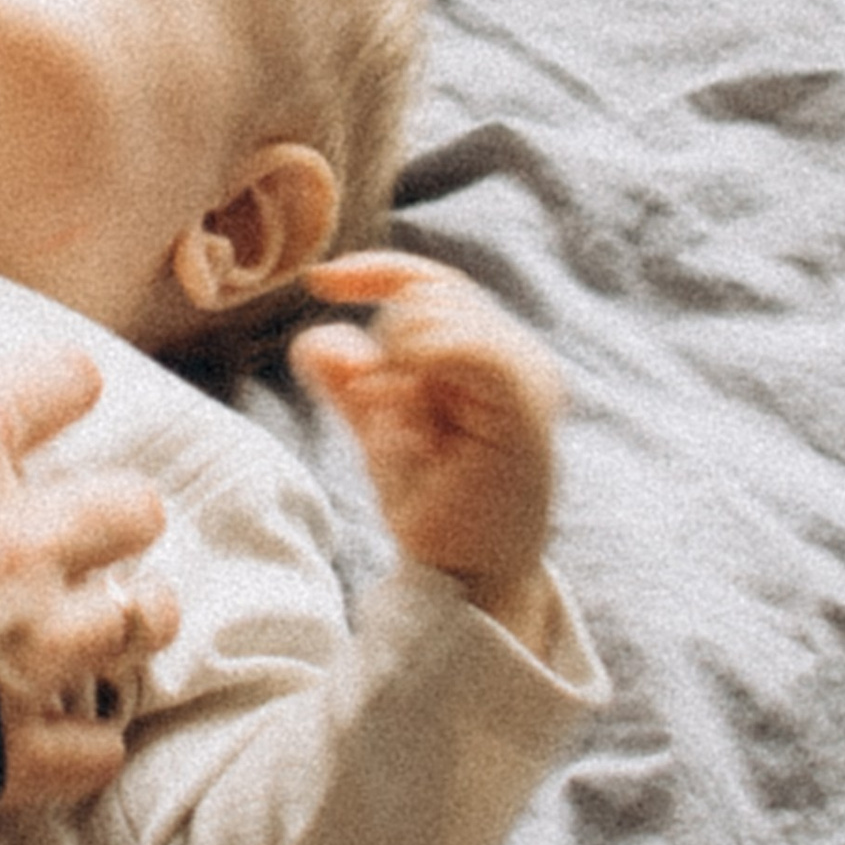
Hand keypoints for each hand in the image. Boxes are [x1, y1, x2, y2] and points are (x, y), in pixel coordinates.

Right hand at [0, 344, 176, 814]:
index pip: (56, 382)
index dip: (57, 389)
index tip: (51, 399)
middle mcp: (10, 542)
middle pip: (130, 508)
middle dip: (116, 516)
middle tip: (81, 528)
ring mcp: (22, 649)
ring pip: (141, 624)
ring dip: (130, 618)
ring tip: (117, 618)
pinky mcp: (9, 748)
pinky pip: (96, 749)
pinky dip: (84, 744)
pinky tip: (66, 735)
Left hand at [291, 251, 562, 643]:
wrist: (462, 574)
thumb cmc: (432, 506)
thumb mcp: (380, 431)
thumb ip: (351, 383)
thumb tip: (316, 338)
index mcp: (489, 355)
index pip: (432, 282)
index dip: (374, 270)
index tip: (318, 282)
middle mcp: (518, 356)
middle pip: (430, 291)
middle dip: (386, 340)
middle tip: (387, 411)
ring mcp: (529, 378)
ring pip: (442, 310)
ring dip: (400, 358)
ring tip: (410, 426)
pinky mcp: (527, 407)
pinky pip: (472, 347)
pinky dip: (427, 358)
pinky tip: (411, 400)